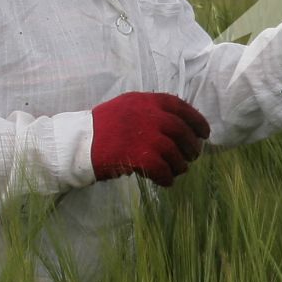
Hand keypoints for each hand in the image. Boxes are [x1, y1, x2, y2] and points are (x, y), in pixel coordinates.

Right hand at [90, 92, 209, 185]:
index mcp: (145, 100)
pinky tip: (165, 181)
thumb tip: (178, 125)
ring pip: (175, 152)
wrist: (77, 143)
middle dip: (192, 145)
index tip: (204, 132)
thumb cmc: (101, 128)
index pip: (180, 106)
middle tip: (194, 155)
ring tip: (179, 170)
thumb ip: (150, 111)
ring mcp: (144, 135)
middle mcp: (148, 114)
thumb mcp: (126, 108)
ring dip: (180, 164)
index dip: (196, 120)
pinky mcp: (139, 156)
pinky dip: (167, 177)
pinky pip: (163, 169)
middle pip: (181, 130)